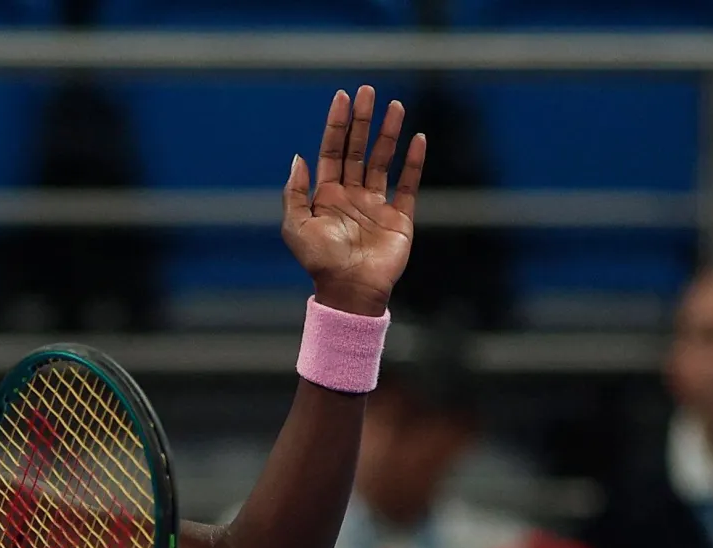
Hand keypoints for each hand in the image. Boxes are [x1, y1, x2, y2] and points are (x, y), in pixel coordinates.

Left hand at [282, 86, 425, 316]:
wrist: (350, 290)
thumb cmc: (319, 262)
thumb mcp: (295, 227)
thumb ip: (295, 193)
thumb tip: (298, 157)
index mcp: (327, 196)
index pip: (333, 151)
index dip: (336, 124)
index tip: (342, 98)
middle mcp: (352, 195)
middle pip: (358, 149)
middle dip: (362, 121)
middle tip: (367, 92)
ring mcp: (376, 205)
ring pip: (383, 160)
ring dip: (388, 134)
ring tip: (394, 106)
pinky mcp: (399, 217)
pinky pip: (408, 185)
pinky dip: (414, 162)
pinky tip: (417, 139)